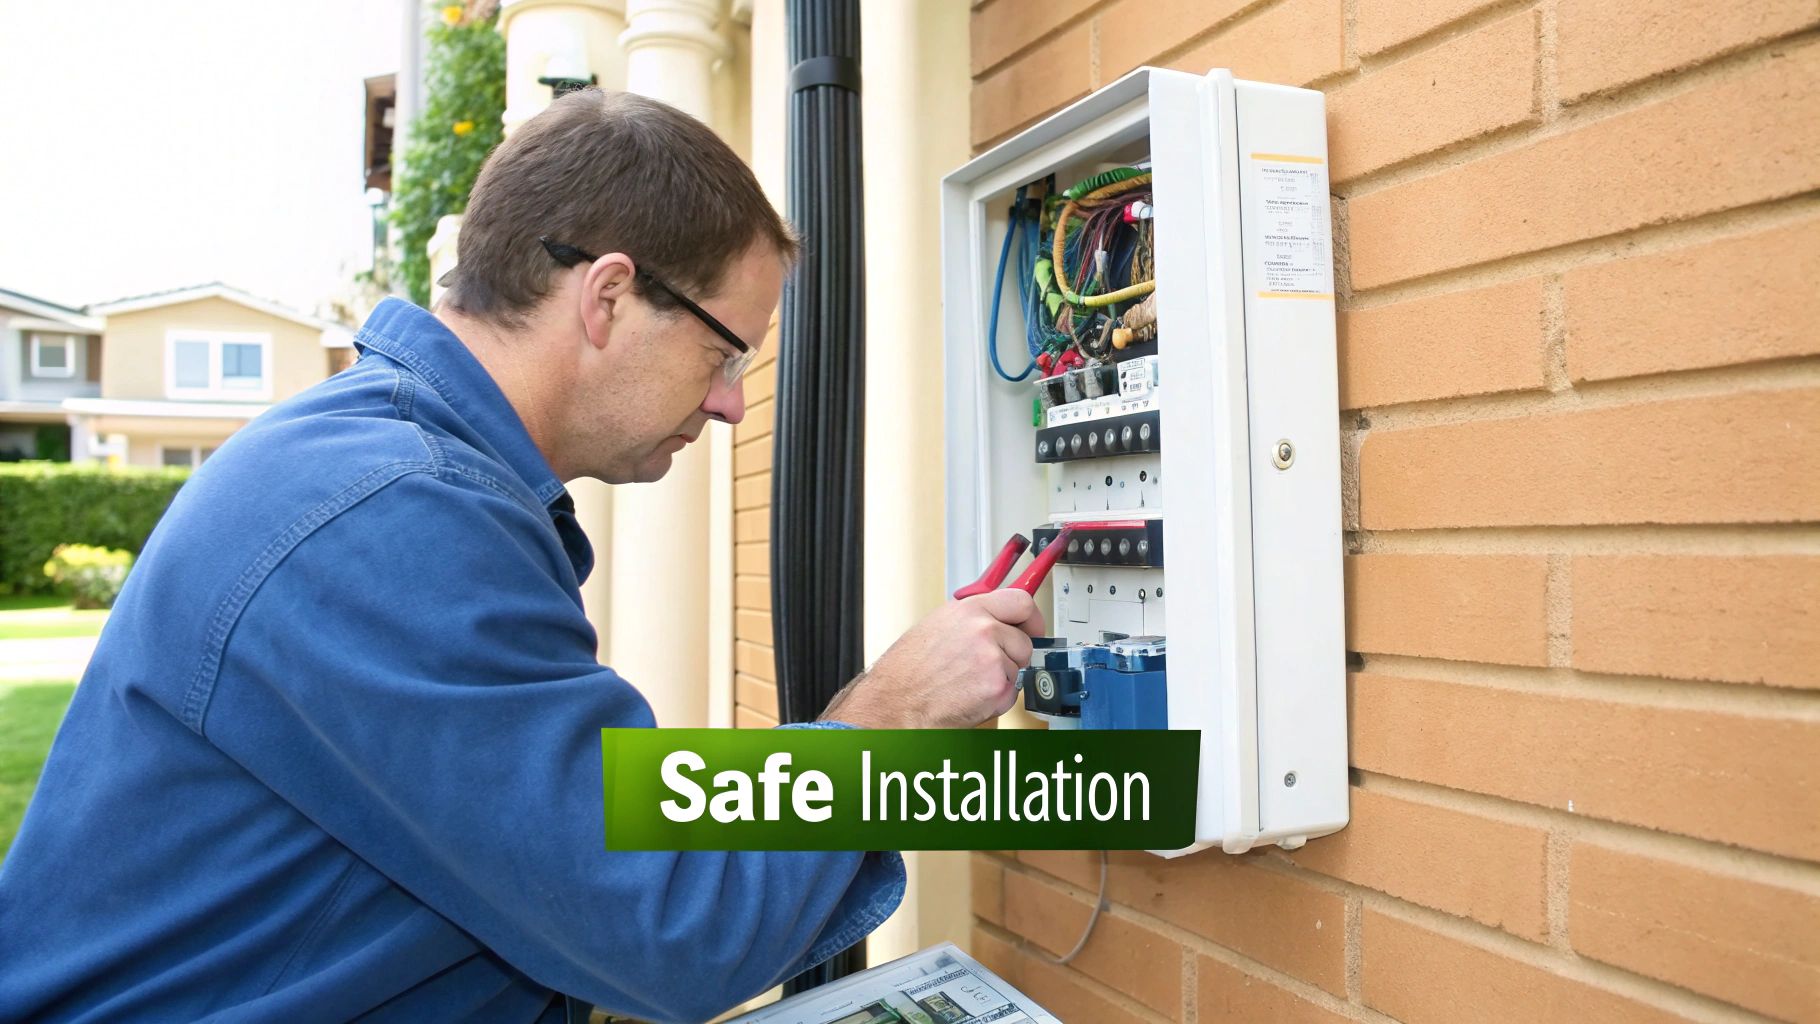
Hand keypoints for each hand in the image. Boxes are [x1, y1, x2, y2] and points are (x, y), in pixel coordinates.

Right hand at [821, 589, 1047, 729]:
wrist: (897, 702)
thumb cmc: (908, 670)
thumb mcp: (938, 625)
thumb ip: (972, 617)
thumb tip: (997, 617)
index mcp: (970, 609)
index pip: (1021, 601)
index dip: (1031, 617)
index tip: (1033, 625)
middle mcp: (984, 630)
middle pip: (1025, 640)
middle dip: (1012, 654)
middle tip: (987, 664)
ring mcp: (993, 659)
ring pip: (1018, 668)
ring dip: (1001, 678)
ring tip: (969, 680)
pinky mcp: (997, 688)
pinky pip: (1012, 693)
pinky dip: (996, 698)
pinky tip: (971, 694)